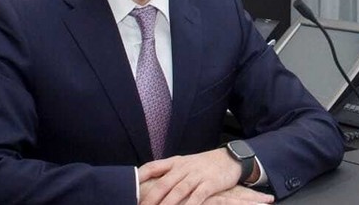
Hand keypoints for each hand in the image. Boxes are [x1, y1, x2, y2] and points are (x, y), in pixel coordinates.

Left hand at [138, 148, 269, 204]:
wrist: (230, 158)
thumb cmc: (204, 165)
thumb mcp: (184, 164)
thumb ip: (168, 172)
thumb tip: (147, 183)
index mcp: (175, 162)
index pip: (152, 167)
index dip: (140, 176)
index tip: (128, 188)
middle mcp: (184, 168)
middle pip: (163, 183)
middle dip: (150, 198)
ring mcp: (197, 175)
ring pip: (178, 191)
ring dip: (167, 204)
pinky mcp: (210, 184)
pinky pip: (198, 196)